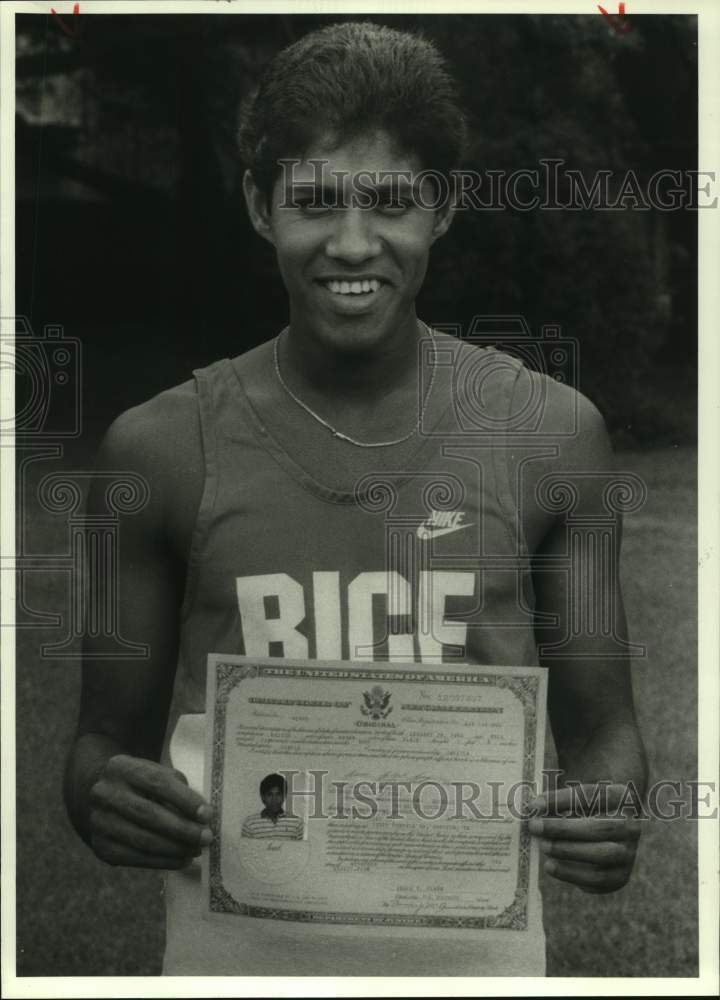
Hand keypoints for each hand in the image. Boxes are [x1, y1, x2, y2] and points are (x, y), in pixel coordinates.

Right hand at [88, 754, 212, 869]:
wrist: (97, 795)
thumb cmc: (139, 783)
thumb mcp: (154, 772)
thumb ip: (176, 788)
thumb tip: (202, 816)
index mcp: (122, 768)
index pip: (158, 784)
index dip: (185, 800)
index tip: (208, 814)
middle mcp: (105, 794)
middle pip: (149, 815)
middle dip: (183, 829)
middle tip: (206, 838)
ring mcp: (100, 822)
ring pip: (143, 840)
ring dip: (176, 849)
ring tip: (197, 850)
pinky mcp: (101, 847)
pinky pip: (136, 859)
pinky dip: (163, 862)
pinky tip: (181, 860)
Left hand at [527, 783, 640, 893]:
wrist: (604, 830)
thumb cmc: (583, 807)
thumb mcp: (575, 795)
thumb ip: (557, 798)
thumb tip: (533, 807)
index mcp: (623, 798)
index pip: (594, 796)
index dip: (563, 800)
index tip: (536, 804)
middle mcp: (632, 826)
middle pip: (600, 828)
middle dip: (563, 828)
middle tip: (535, 826)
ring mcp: (628, 854)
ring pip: (601, 855)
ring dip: (567, 851)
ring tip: (543, 846)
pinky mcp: (619, 877)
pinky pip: (597, 879)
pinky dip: (571, 874)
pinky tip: (550, 866)